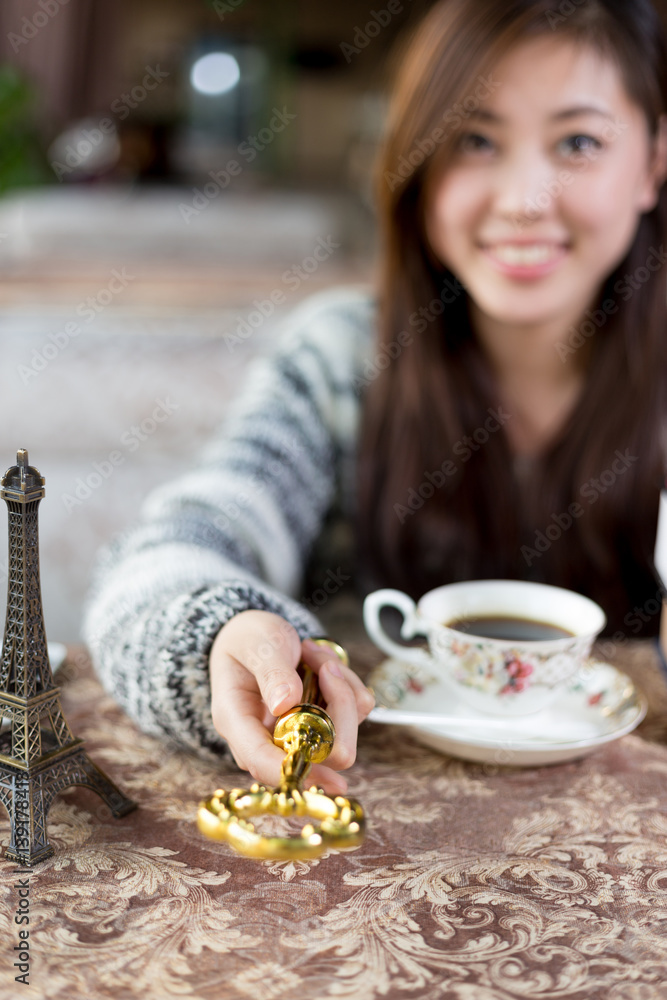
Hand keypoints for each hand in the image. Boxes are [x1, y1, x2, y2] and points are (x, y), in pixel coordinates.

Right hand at [209, 610, 374, 793]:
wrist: (254, 635)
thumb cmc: (247, 640)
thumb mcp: (255, 645)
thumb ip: (270, 671)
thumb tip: (285, 704)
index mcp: (239, 725)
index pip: (266, 763)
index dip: (299, 773)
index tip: (335, 779)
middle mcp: (269, 738)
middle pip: (321, 754)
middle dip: (336, 704)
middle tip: (323, 664)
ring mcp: (298, 733)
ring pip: (345, 730)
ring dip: (340, 685)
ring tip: (313, 655)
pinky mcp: (322, 722)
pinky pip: (355, 710)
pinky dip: (346, 682)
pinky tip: (321, 663)